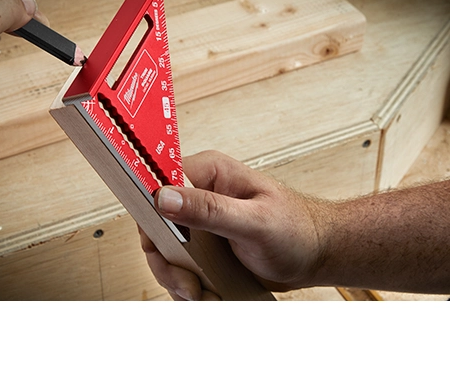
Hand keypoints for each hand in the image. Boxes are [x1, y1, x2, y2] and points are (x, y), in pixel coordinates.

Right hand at [139, 150, 324, 299]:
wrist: (314, 254)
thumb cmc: (297, 230)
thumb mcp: (254, 222)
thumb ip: (209, 209)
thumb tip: (164, 197)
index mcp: (210, 172)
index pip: (158, 183)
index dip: (151, 214)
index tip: (160, 245)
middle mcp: (200, 191)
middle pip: (155, 223)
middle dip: (167, 259)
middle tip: (188, 283)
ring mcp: (199, 219)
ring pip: (164, 248)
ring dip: (178, 277)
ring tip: (202, 292)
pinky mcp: (203, 242)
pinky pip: (180, 262)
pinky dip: (188, 284)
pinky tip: (208, 292)